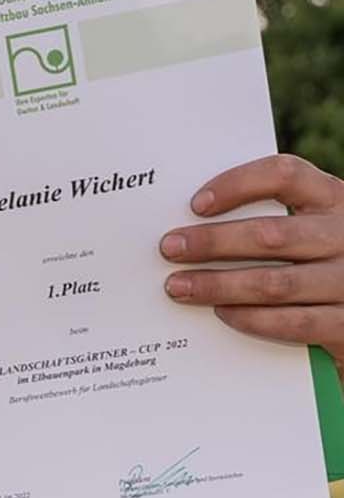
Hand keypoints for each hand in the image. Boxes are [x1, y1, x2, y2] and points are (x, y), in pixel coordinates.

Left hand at [159, 154, 343, 356]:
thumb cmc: (322, 257)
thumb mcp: (310, 226)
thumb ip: (269, 216)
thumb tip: (191, 221)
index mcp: (333, 198)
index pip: (285, 175)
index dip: (238, 184)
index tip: (196, 204)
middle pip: (271, 234)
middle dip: (212, 243)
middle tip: (169, 248)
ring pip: (275, 282)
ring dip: (219, 285)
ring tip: (179, 286)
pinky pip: (294, 322)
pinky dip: (252, 318)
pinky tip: (222, 312)